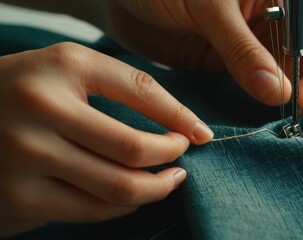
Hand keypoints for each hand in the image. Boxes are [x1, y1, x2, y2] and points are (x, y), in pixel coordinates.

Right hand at [0, 42, 212, 236]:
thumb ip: (116, 87)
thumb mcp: (64, 72)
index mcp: (61, 67)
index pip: (141, 90)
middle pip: (135, 149)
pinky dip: (125, 206)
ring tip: (168, 179)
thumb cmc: (22, 94)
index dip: (181, 116)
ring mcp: (26, 157)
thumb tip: (180, 124)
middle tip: (182, 157)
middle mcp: (41, 109)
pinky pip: (94, 210)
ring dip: (157, 188)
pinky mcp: (19, 199)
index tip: (201, 133)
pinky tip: (134, 195)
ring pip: (119, 188)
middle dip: (172, 157)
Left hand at [95, 0, 302, 110]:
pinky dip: (269, 103)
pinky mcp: (242, 64)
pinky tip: (261, 111)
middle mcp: (285, 18)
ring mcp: (264, 43)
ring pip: (299, 78)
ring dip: (294, 98)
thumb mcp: (209, 9)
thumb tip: (280, 93)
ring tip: (278, 115)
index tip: (301, 96)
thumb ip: (243, 50)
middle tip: (292, 109)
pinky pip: (267, 87)